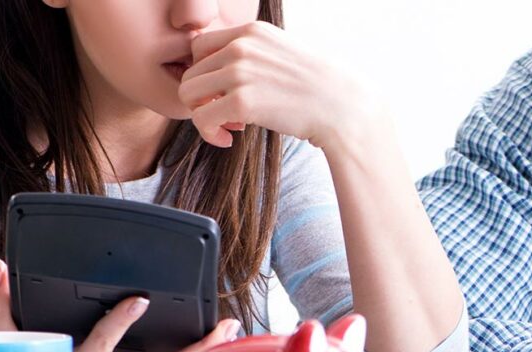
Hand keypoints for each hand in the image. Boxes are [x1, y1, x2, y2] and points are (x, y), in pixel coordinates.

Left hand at [179, 21, 375, 149]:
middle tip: (227, 117)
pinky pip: (201, 119)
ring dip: (203, 115)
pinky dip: (208, 133)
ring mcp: (239, 73)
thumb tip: (224, 72)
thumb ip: (253, 56)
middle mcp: (241, 46)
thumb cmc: (317, 88)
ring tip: (228, 127)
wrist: (343, 107)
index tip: (223, 93)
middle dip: (204, 98)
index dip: (205, 74)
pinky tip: (228, 140)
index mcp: (251, 32)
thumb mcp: (283, 55)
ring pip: (188, 94)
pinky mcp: (241, 102)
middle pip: (191, 72)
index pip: (200, 47)